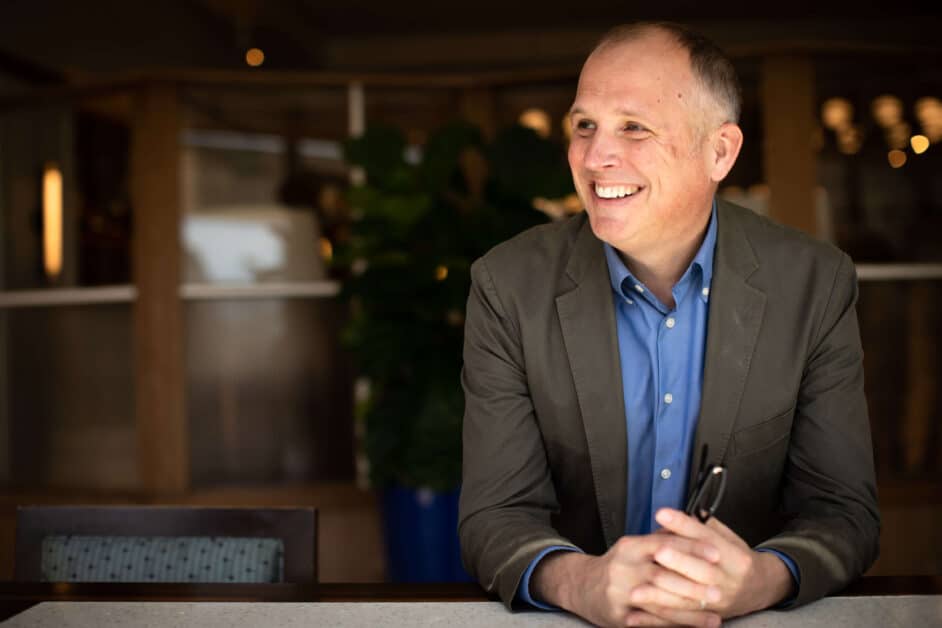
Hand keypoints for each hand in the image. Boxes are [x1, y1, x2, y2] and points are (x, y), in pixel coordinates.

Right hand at [531, 534, 722, 626]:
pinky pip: (651, 621)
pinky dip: (676, 624)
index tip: (716, 553)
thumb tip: (691, 528)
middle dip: (693, 582)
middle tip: (719, 587)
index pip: (663, 543)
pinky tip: (696, 626)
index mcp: (630, 547)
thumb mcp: (634, 548)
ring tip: (714, 611)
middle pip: (662, 574)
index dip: (690, 548)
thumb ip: (659, 541)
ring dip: (689, 608)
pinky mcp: (619, 615)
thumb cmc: (617, 566)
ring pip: (659, 601)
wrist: (582, 587)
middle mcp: (623, 568)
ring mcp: (619, 593)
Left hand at [642, 508, 795, 618]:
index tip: (662, 514)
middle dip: (678, 560)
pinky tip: (638, 615)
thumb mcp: (729, 538)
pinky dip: (658, 618)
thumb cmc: (737, 559)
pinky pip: (681, 619)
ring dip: (662, 595)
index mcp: (736, 556)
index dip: (684, 525)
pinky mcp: (708, 616)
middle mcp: (729, 579)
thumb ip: (705, 527)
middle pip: (702, 570)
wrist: (761, 588)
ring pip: (689, 599)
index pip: (707, 537)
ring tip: (637, 590)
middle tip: (656, 552)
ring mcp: (719, 601)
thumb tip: (677, 514)